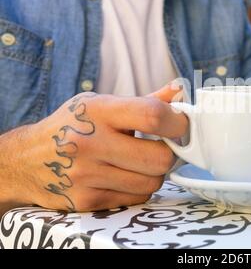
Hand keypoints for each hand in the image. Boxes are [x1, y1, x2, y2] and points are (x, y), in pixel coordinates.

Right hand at [0, 83, 186, 213]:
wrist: (26, 160)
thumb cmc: (71, 126)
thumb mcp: (101, 104)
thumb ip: (145, 101)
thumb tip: (180, 93)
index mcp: (97, 111)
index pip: (153, 116)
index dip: (177, 123)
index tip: (181, 126)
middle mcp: (89, 143)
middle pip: (160, 158)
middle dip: (169, 154)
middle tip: (161, 147)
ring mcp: (87, 176)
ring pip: (152, 182)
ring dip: (153, 173)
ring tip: (138, 161)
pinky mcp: (87, 201)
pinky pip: (136, 198)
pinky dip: (138, 188)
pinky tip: (122, 176)